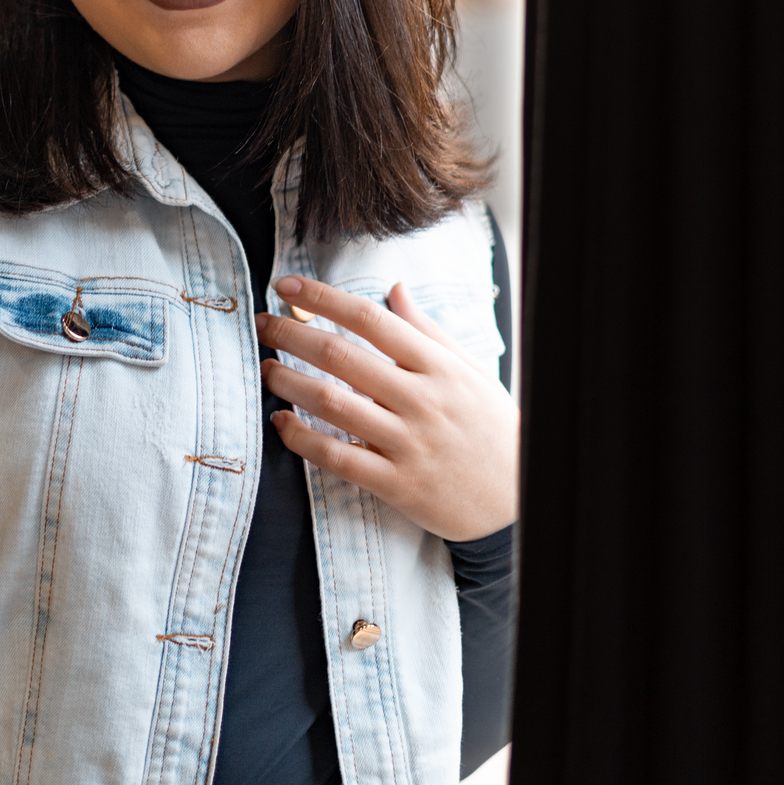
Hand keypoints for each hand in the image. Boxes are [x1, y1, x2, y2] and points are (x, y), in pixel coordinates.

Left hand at [255, 275, 518, 542]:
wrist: (521, 497)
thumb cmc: (492, 429)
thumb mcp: (470, 371)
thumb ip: (427, 332)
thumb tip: (392, 289)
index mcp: (438, 366)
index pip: (371, 320)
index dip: (324, 298)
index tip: (288, 287)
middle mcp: (421, 400)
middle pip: (342, 356)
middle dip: (292, 334)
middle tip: (262, 324)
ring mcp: (408, 443)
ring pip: (333, 404)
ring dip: (289, 382)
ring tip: (266, 369)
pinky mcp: (397, 484)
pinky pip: (337, 458)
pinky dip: (302, 439)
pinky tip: (282, 423)